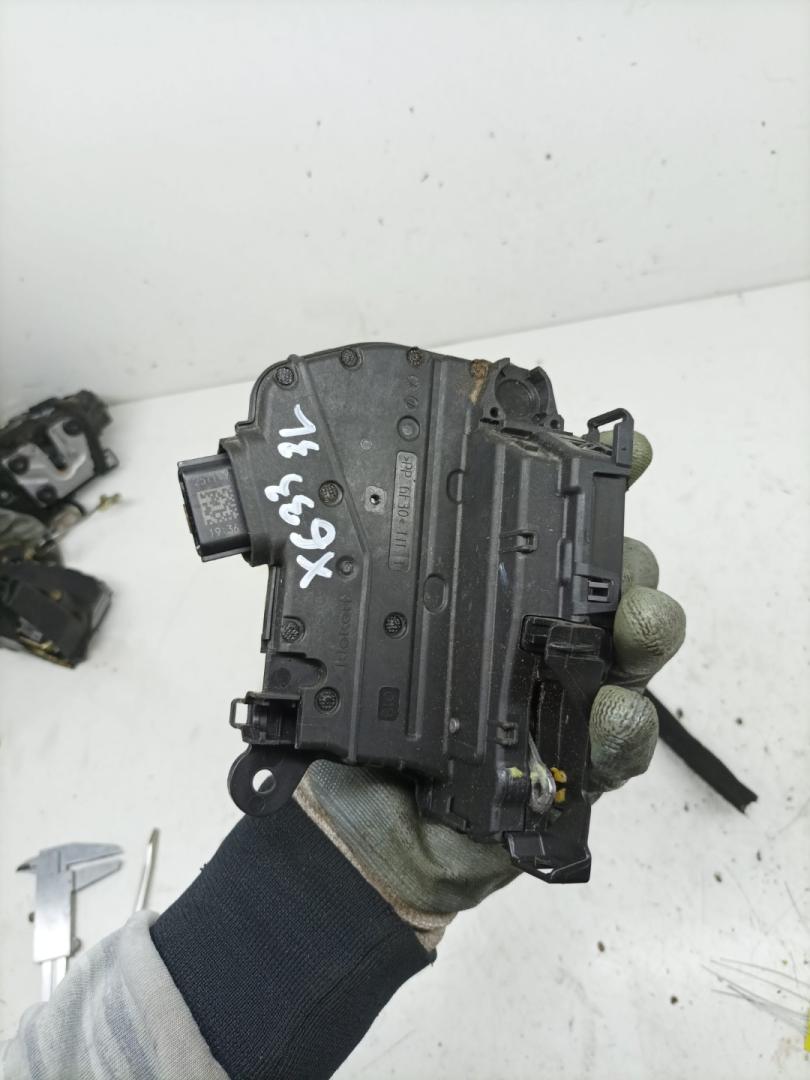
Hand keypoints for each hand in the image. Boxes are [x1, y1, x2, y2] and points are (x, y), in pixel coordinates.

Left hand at [295, 433, 684, 944]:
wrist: (363, 837)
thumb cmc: (356, 736)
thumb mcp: (351, 651)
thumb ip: (358, 593)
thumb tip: (334, 511)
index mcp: (494, 603)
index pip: (551, 537)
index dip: (595, 493)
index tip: (628, 456)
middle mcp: (543, 642)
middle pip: (611, 584)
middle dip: (629, 562)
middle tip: (617, 563)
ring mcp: (569, 703)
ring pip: (633, 654)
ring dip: (646, 629)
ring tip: (632, 623)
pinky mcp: (582, 770)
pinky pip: (625, 745)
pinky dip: (627, 726)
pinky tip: (611, 711)